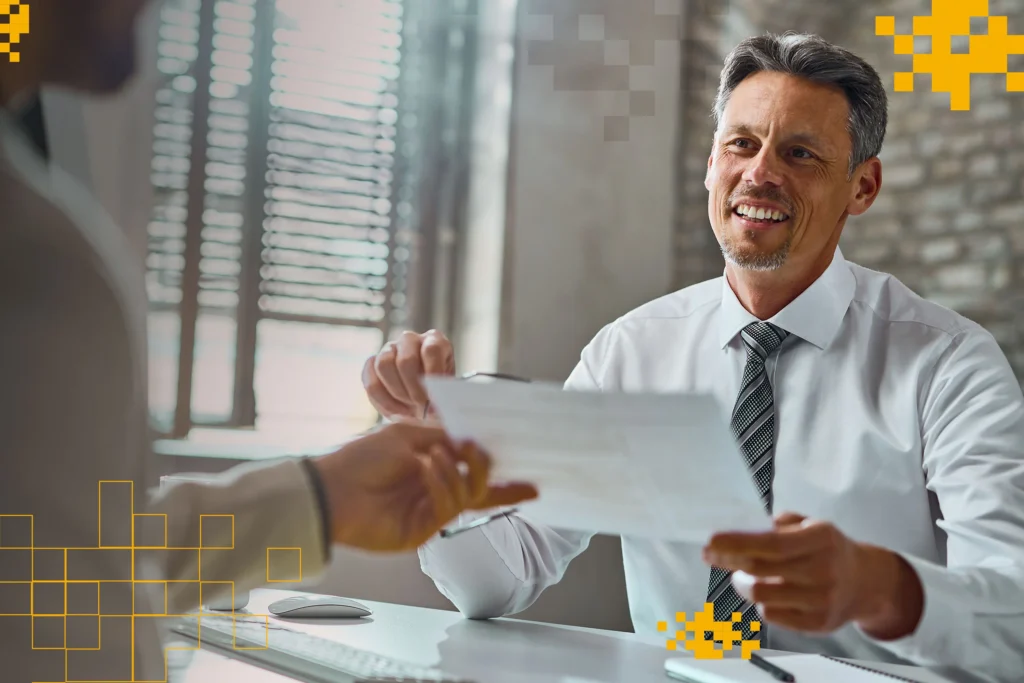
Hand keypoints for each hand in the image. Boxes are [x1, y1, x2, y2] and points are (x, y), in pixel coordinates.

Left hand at [311, 421, 536, 551]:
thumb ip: (443, 437)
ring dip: (458, 472)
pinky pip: (446, 507)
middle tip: (481, 454)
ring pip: (467, 496)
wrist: (331, 489)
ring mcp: (429, 511)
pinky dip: (442, 483)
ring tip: (439, 454)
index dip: (500, 473)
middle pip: (480, 490)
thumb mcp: (407, 434)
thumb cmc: (362, 457)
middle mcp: (434, 489)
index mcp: (432, 464)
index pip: (471, 468)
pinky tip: (427, 466)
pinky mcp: (421, 531)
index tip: (531, 474)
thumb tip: (473, 443)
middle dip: (493, 475)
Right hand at [362, 330, 454, 419]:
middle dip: (413, 389)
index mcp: (435, 340)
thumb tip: (432, 406)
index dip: (432, 375)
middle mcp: (410, 340)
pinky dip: (382, 400)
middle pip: (406, 360)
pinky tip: (395, 412)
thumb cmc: (440, 394)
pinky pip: (370, 380)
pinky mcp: (372, 363)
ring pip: (384, 365)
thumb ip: (443, 393)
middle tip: (421, 407)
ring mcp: (388, 348)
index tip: (434, 397)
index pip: (431, 350)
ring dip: (396, 393)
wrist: (424, 401)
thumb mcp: (448, 391)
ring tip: (409, 410)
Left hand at [702, 512, 922, 638]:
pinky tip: (768, 592)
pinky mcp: (819, 624)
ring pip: (762, 596)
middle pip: (761, 570)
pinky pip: (772, 616)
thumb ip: (778, 525)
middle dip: (729, 561)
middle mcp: (824, 569)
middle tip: (714, 555)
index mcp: (822, 538)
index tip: (712, 541)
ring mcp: (823, 600)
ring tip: (743, 575)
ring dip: (743, 584)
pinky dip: (762, 603)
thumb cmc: (828, 549)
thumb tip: (739, 529)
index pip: (772, 543)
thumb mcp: (810, 525)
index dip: (738, 543)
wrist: (867, 582)